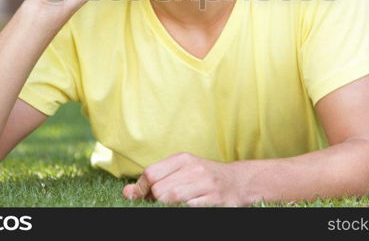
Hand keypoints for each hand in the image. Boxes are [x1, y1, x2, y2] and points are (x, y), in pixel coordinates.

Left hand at [122, 152, 251, 206]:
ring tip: (174, 206)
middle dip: (155, 200)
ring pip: (171, 199)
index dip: (141, 189)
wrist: (240, 182)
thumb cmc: (205, 178)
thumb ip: (156, 178)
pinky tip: (187, 207)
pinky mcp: (215, 200)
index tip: (143, 197)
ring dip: (168, 207)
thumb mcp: (182, 171)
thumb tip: (127, 192)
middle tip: (162, 203)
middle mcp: (194, 168)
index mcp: (183, 159)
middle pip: (159, 189)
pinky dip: (184, 209)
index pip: (150, 173)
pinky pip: (189, 208)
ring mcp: (206, 184)